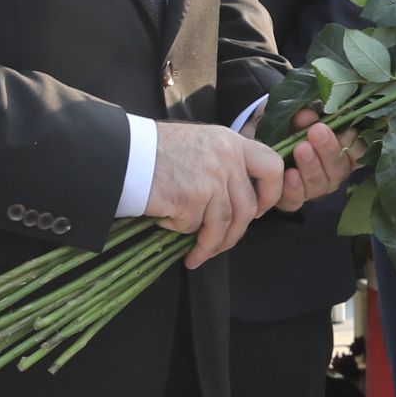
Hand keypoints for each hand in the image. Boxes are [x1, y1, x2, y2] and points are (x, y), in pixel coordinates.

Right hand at [150, 124, 285, 268]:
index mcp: (231, 141)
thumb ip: (224, 164)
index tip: (258, 210)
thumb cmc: (157, 151)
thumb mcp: (200, 143)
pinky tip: (169, 225)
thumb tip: (239, 199)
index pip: (272, 167)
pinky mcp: (191, 197)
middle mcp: (226, 158)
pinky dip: (182, 231)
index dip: (271, 194)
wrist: (123, 153)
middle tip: (221, 244)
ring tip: (198, 255)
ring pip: (223, 224)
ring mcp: (211, 178)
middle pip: (248, 207)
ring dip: (211, 245)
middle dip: (235, 234)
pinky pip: (194, 226)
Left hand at [273, 114, 352, 211]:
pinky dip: (294, 188)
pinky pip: (297, 200)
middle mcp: (332, 171)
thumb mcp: (293, 112)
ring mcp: (314, 187)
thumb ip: (303, 112)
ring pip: (321, 185)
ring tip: (300, 149)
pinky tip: (289, 174)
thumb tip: (308, 115)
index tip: (347, 131)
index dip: (355, 144)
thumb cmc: (287, 122)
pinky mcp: (293, 198)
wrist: (256, 136)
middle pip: (340, 169)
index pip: (359, 151)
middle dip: (329, 150)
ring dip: (311, 166)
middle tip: (316, 132)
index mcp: (342, 149)